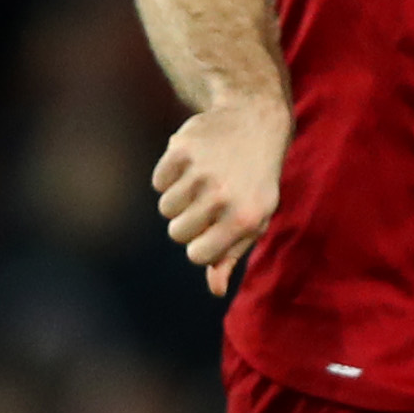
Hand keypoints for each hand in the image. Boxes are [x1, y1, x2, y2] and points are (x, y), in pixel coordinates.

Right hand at [150, 95, 291, 296]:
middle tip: (209, 202)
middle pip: (177, 233)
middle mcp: (222, 197)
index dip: (200, 246)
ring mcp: (201, 171)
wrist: (255, 123)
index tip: (213, 231)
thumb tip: (215, 289)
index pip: (197, 255)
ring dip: (179, 199)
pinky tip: (193, 164)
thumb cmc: (255, 182)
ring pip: (166, 208)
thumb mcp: (254, 219)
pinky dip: (170, 176)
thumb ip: (231, 255)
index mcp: (244, 220)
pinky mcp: (182, 149)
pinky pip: (159, 181)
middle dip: (189, 223)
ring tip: (202, 182)